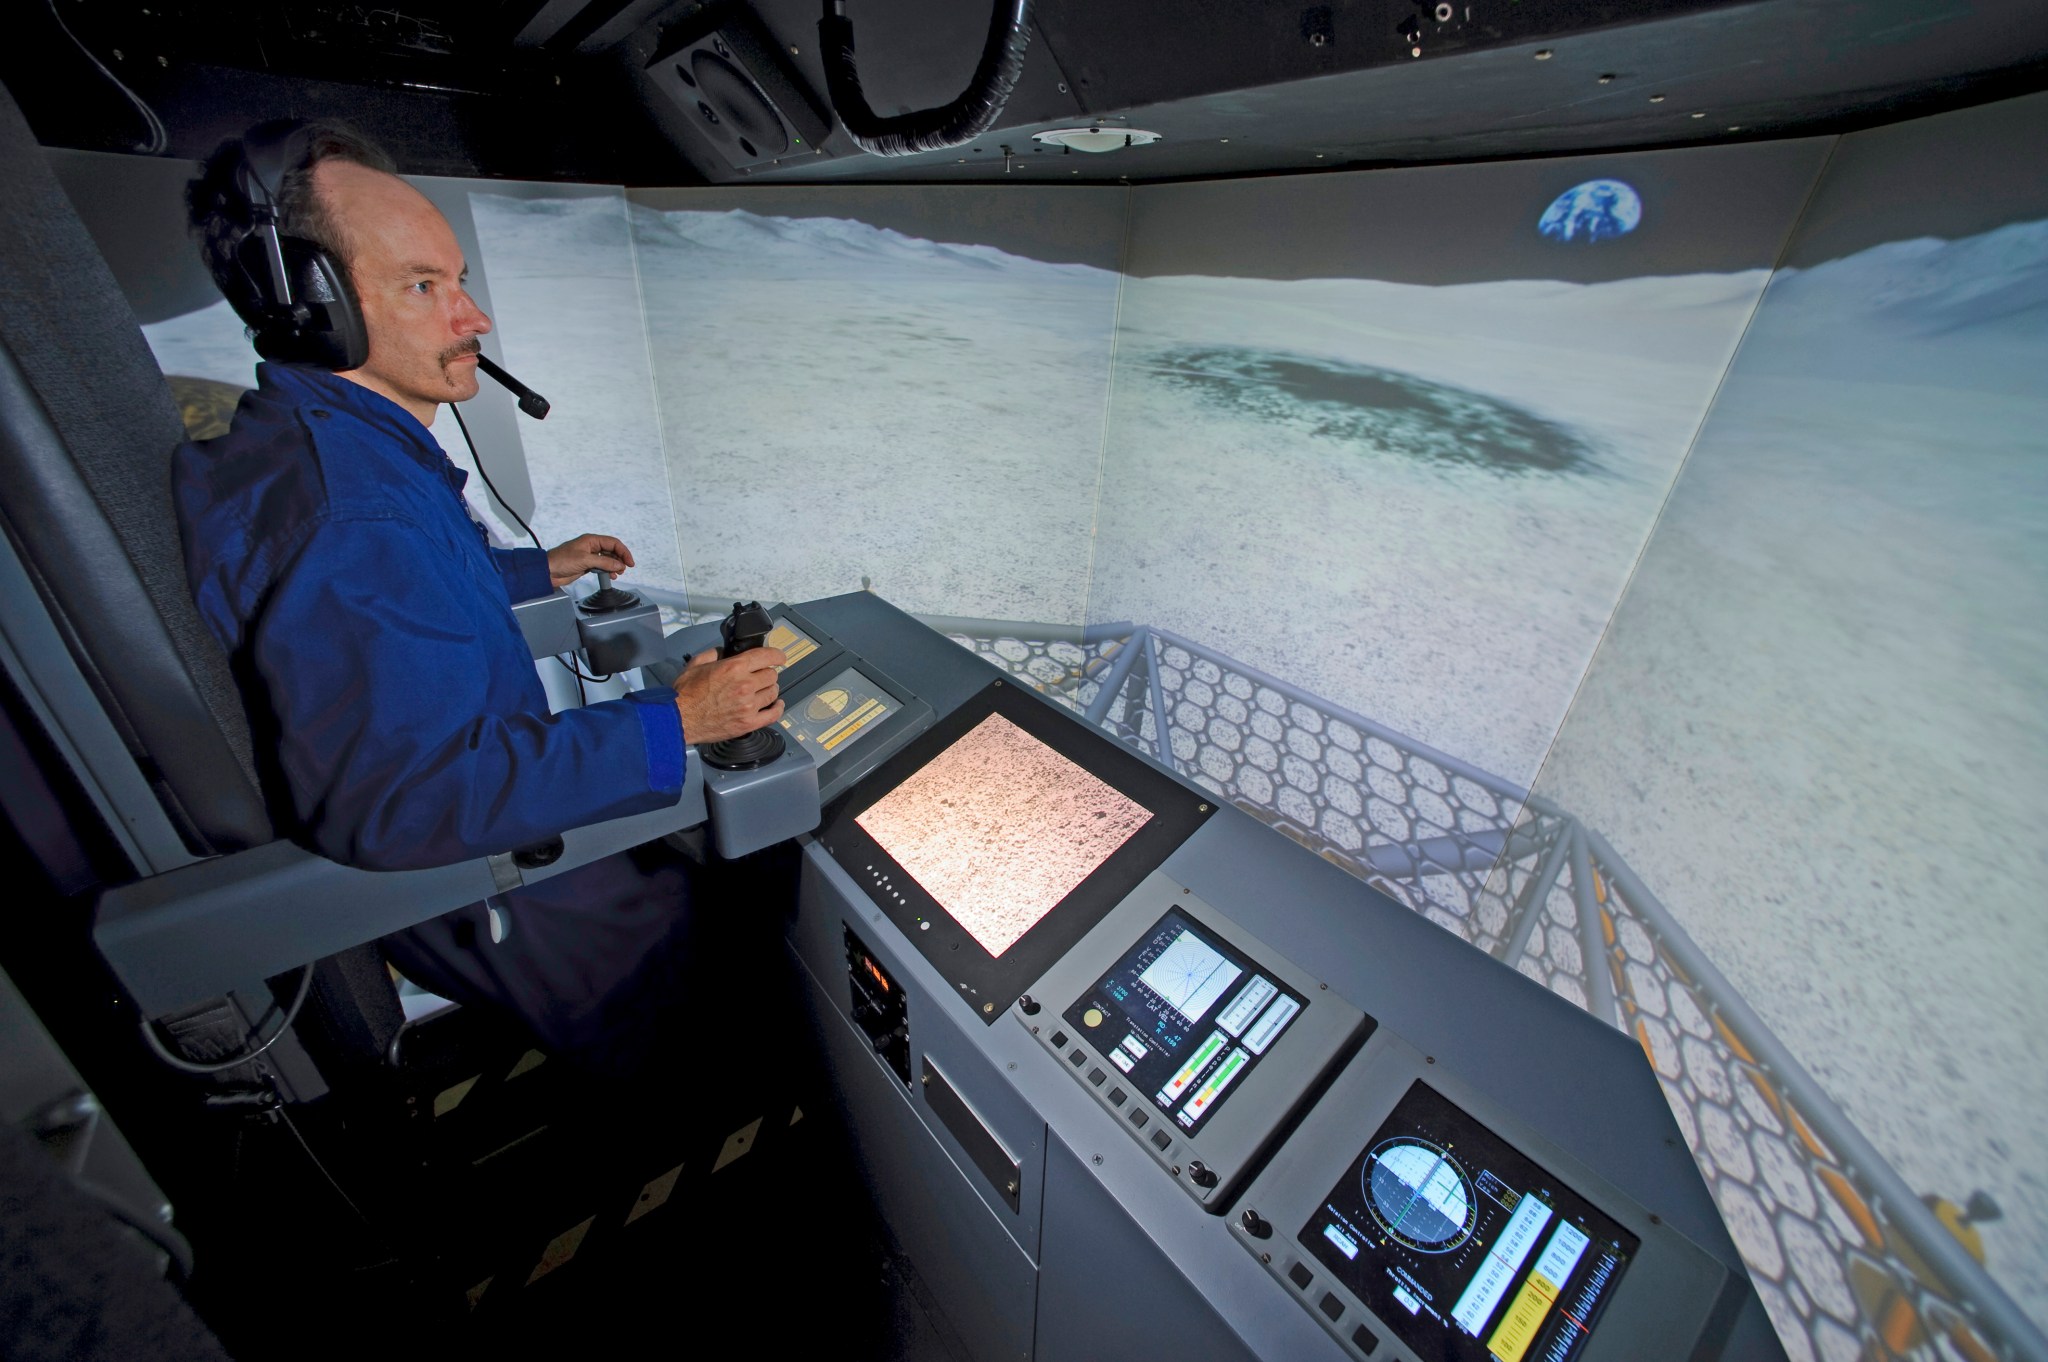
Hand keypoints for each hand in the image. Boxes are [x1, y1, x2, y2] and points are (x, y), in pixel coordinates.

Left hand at [547, 534, 634, 587]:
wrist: (547, 571)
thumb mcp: (585, 560)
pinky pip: (601, 566)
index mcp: (591, 540)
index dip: (624, 552)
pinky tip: (610, 576)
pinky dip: (607, 570)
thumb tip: (619, 564)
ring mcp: (589, 556)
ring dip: (614, 566)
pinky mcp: (586, 565)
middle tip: (624, 569)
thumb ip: (604, 562)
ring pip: (607, 559)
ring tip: (618, 573)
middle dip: (620, 559)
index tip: (630, 562)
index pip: (613, 543)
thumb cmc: (561, 560)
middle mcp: (591, 547)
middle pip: (612, 551)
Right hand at [672, 647, 787, 745]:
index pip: (767, 656)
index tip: (779, 657)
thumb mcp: (696, 664)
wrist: (679, 719)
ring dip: (769, 689)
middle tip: (760, 677)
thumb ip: (713, 653)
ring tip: (762, 690)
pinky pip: (773, 714)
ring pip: (773, 692)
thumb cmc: (685, 694)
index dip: (777, 655)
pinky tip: (776, 704)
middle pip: (772, 675)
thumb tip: (724, 651)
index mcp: (734, 668)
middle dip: (766, 673)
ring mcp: (748, 705)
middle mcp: (745, 685)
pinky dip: (778, 708)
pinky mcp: (748, 723)